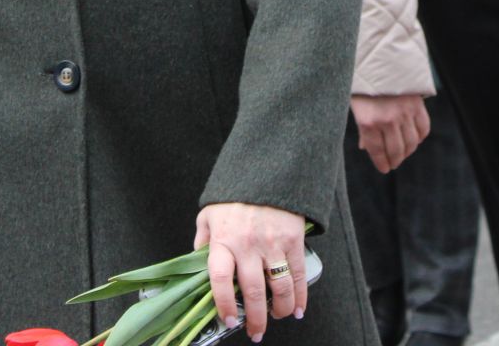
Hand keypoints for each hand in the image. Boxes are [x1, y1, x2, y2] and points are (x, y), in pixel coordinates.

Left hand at [192, 203, 306, 340]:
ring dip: (280, 311)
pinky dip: (300, 296)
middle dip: (255, 319)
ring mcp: (272, 243)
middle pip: (253, 292)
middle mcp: (247, 244)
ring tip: (278, 318)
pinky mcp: (293, 239)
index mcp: (223, 239)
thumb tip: (198, 263)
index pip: (220, 280)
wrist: (268, 168)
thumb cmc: (236, 194)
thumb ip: (203, 239)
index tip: (229, 320)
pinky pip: (297, 274)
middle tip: (255, 332)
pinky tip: (298, 308)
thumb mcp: (209, 213)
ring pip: (279, 288)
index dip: (224, 305)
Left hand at [350, 93, 430, 173]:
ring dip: (407, 152)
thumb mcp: (356, 107)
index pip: (377, 152)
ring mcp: (404, 113)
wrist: (379, 59)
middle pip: (396, 151)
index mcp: (368, 122)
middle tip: (393, 163)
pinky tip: (414, 138)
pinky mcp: (417, 106)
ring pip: (411, 143)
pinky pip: (423, 129)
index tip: (384, 168)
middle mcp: (387, 120)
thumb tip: (367, 149)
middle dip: (394, 160)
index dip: (381, 164)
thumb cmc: (364, 85)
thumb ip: (363, 129)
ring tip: (403, 153)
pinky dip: (419, 137)